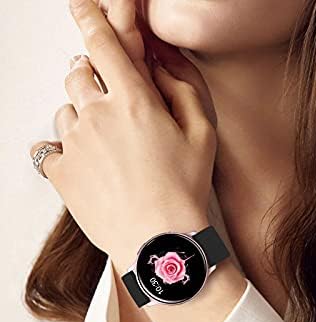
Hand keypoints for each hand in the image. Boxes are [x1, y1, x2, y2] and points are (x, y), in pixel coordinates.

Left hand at [30, 0, 214, 268]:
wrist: (160, 241)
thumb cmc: (184, 191)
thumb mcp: (203, 135)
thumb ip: (181, 90)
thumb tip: (158, 65)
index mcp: (134, 102)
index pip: (104, 43)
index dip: (91, 18)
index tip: (80, 3)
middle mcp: (97, 116)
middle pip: (77, 75)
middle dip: (91, 80)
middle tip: (113, 106)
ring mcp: (75, 144)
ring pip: (65, 113)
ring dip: (82, 119)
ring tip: (108, 150)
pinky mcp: (61, 172)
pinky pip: (50, 147)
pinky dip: (65, 150)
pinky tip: (89, 167)